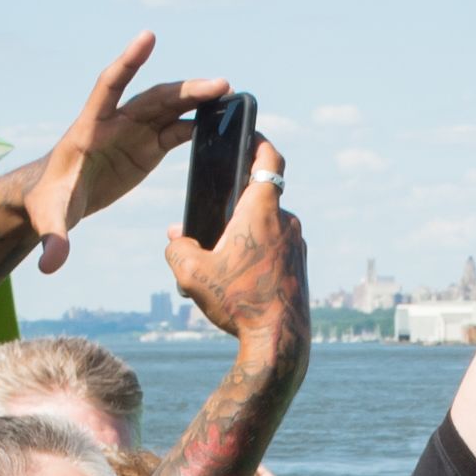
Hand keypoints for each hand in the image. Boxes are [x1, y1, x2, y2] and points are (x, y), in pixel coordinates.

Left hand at [23, 31, 225, 273]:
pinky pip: (175, 130)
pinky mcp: (145, 147)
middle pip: (153, 97)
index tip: (148, 37)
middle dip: (186, 90)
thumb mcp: (50, 219)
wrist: (55, 200)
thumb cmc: (48, 202)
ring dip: (198, 100)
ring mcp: (132, 132)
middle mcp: (114, 123)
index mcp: (89, 128)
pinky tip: (222, 123)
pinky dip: (198, 125)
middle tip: (221, 84)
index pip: (109, 86)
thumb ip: (53, 239)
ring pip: (170, 108)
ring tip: (231, 95)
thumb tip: (50, 265)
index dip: (128, 62)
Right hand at [167, 139, 307, 353]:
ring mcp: (297, 244)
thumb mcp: (191, 275)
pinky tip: (238, 279)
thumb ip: (177, 248)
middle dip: (235, 203)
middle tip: (213, 216)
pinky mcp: (300, 266)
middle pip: (260, 196)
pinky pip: (276, 248)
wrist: (278, 341)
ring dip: (246, 233)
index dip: (258, 139)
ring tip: (221, 259)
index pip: (268, 157)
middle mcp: (286, 220)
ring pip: (267, 226)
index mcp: (261, 209)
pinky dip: (258, 253)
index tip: (248, 133)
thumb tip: (176, 237)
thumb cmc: (238, 302)